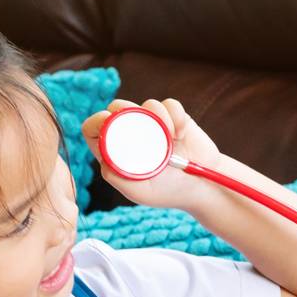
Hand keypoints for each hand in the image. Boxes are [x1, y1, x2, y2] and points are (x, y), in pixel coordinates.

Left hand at [81, 97, 222, 212]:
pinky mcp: (174, 117)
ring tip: (170, 139)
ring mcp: (154, 123)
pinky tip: (180, 134)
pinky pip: (170, 105)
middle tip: (140, 126)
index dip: (96, 121)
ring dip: (157, 116)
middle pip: (117, 107)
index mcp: (116, 151)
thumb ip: (118, 177)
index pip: (94, 128)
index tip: (107, 122)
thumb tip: (105, 158)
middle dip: (125, 111)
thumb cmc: (168, 191)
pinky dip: (175, 116)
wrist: (202, 186)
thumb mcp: (138, 191)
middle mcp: (131, 133)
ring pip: (147, 104)